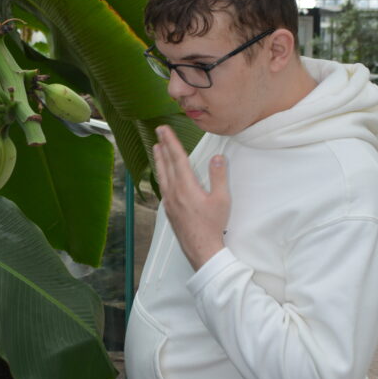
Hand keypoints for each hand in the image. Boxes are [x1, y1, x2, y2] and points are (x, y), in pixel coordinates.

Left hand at [153, 125, 229, 270]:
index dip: (171, 142)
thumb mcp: (221, 199)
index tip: (164, 129)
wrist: (201, 249)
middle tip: (158, 132)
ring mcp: (169, 202)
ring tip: (156, 148)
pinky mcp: (169, 210)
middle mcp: (174, 192)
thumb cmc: (212, 226)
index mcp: (186, 186)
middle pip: (166, 163)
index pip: (177, 158)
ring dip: (159, 160)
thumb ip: (218, 176)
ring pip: (161, 175)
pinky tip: (162, 175)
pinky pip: (162, 186)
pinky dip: (161, 175)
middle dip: (163, 146)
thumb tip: (217, 157)